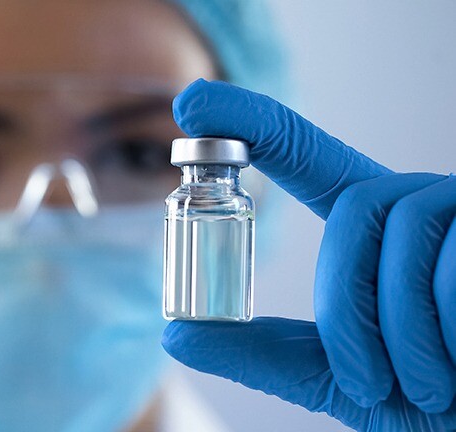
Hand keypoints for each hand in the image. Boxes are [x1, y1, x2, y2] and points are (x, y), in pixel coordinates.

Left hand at [162, 79, 455, 430]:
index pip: (306, 157)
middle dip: (346, 305)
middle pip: (354, 208)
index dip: (252, 121)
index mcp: (373, 228)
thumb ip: (266, 351)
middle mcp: (419, 202)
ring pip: (405, 232)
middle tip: (367, 381)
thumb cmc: (432, 399)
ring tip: (429, 388)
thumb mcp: (339, 375)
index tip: (193, 103)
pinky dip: (447, 332)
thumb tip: (177, 333)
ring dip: (401, 332)